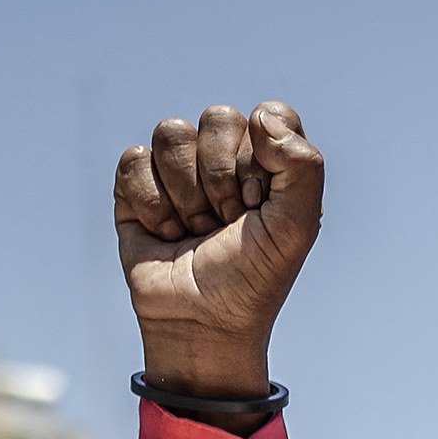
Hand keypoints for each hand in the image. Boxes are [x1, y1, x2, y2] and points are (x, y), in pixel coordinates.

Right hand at [113, 102, 320, 394]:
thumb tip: (261, 117)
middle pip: (217, 118)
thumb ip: (302, 165)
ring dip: (186, 194)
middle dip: (222, 179)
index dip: (259, 159)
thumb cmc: (253, 278)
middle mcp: (224, 158)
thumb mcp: (296, 226)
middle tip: (228, 222)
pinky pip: (135, 159)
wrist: (202, 323)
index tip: (259, 205)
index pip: (265, 116)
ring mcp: (178, 169)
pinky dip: (152, 204)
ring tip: (196, 230)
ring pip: (172, 133)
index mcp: (268, 162)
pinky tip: (165, 234)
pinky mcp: (137, 184)